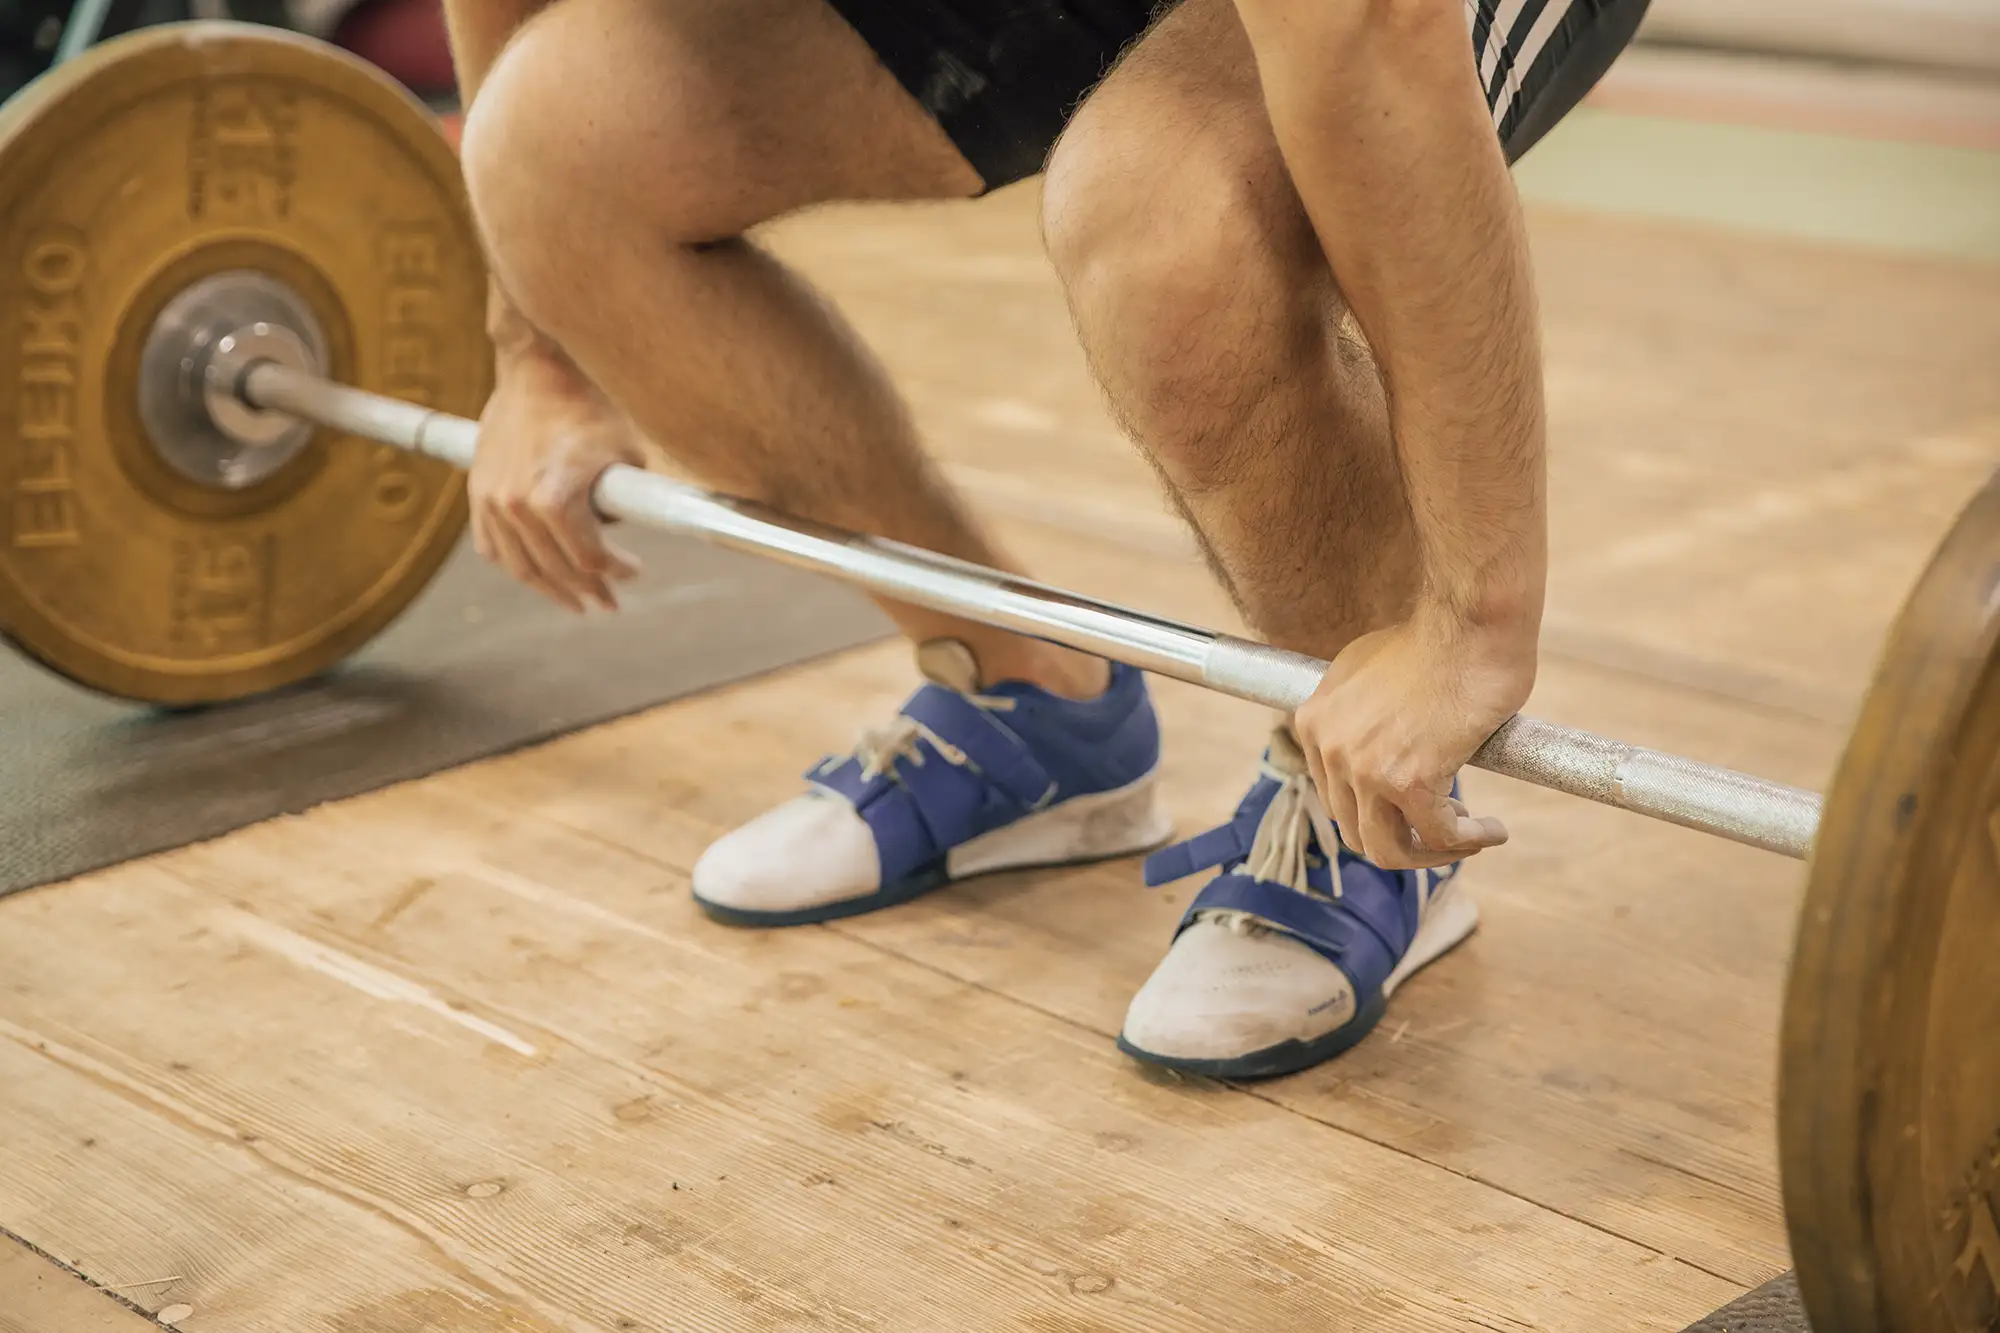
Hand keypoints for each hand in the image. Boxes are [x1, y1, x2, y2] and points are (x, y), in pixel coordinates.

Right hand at [469, 348, 644, 612]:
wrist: (539, 367)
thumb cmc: (591, 404)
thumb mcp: (630, 455)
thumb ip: (640, 500)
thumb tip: (670, 528)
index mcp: (554, 497)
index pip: (589, 558)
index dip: (616, 572)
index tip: (635, 572)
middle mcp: (516, 504)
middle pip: (558, 568)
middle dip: (589, 588)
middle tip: (610, 601)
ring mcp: (492, 499)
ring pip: (522, 566)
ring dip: (551, 588)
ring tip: (577, 600)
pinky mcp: (478, 491)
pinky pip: (492, 544)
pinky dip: (515, 562)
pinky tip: (536, 571)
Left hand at [1292, 607, 1534, 869]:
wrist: (1470, 621)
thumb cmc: (1437, 639)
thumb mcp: (1369, 670)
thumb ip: (1358, 712)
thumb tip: (1376, 746)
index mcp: (1313, 721)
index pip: (1336, 795)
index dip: (1378, 812)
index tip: (1415, 809)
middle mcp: (1328, 747)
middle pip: (1356, 829)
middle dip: (1403, 840)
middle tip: (1446, 827)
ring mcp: (1363, 767)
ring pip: (1389, 849)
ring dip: (1432, 855)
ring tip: (1469, 837)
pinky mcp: (1407, 780)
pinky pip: (1438, 836)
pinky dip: (1468, 842)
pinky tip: (1493, 831)